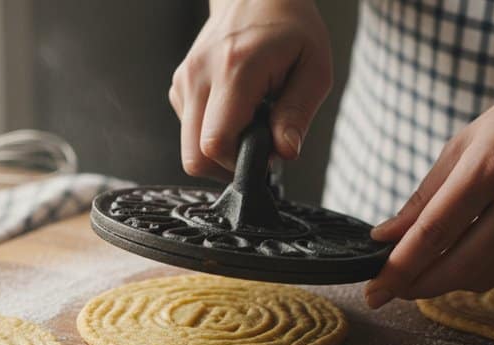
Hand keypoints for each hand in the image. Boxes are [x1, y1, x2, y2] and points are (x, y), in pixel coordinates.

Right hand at [170, 0, 332, 179]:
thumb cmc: (290, 28)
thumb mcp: (314, 68)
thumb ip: (298, 113)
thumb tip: (285, 152)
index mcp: (234, 70)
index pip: (215, 144)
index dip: (240, 163)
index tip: (266, 153)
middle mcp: (200, 76)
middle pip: (193, 156)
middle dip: (225, 167)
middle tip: (256, 150)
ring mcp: (184, 80)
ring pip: (188, 148)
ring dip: (218, 151)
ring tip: (248, 126)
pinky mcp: (179, 86)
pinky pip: (188, 130)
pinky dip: (210, 134)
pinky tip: (235, 114)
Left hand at [364, 73, 493, 308]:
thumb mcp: (463, 145)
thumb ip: (424, 197)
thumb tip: (385, 237)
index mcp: (489, 167)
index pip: (433, 233)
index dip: (399, 268)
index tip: (374, 289)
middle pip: (458, 265)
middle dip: (417, 286)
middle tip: (390, 290)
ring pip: (484, 277)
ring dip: (445, 284)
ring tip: (423, 274)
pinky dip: (479, 277)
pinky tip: (464, 265)